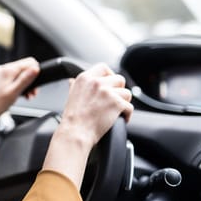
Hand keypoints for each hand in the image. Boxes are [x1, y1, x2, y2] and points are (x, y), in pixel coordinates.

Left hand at [0, 57, 39, 138]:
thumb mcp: (14, 92)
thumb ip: (25, 79)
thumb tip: (35, 67)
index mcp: (7, 70)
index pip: (28, 62)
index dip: (35, 72)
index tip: (35, 85)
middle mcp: (0, 69)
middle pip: (22, 69)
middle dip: (29, 80)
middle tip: (30, 94)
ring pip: (14, 74)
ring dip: (21, 84)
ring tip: (22, 96)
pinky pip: (7, 79)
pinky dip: (13, 86)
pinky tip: (12, 95)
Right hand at [42, 62, 132, 187]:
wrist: (76, 132)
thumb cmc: (73, 118)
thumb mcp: (71, 95)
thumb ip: (75, 85)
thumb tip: (72, 81)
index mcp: (85, 78)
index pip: (103, 68)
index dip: (109, 76)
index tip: (110, 85)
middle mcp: (96, 82)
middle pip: (119, 79)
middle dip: (118, 90)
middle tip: (112, 101)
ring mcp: (107, 92)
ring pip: (127, 93)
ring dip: (123, 102)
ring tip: (115, 111)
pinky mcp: (116, 103)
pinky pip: (130, 107)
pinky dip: (127, 115)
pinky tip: (119, 119)